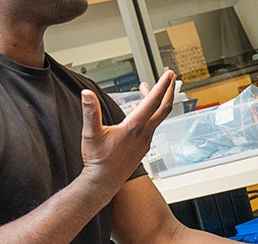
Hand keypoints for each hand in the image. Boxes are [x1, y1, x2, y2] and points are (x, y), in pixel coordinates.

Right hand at [79, 70, 176, 192]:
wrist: (103, 183)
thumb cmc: (98, 160)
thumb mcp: (91, 133)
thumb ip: (90, 111)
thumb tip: (87, 94)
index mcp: (134, 127)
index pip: (153, 102)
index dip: (162, 86)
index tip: (169, 74)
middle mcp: (144, 133)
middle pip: (164, 108)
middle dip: (168, 90)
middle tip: (171, 77)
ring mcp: (145, 141)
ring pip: (157, 116)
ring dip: (156, 101)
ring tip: (146, 88)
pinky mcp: (142, 147)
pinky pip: (150, 125)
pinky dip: (148, 113)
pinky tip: (137, 109)